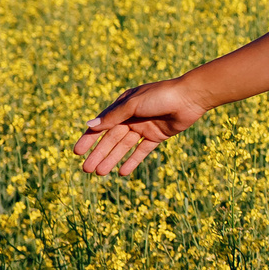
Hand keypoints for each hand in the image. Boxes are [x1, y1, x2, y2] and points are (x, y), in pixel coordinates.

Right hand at [73, 78, 207, 176]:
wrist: (191, 97)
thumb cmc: (160, 95)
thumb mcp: (134, 104)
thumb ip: (113, 117)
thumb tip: (89, 125)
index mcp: (123, 106)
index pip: (101, 125)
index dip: (89, 139)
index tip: (77, 152)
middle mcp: (132, 117)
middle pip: (111, 139)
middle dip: (98, 154)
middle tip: (86, 170)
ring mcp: (144, 127)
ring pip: (124, 146)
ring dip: (112, 159)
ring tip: (100, 173)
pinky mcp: (157, 136)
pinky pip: (142, 150)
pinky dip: (133, 161)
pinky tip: (123, 172)